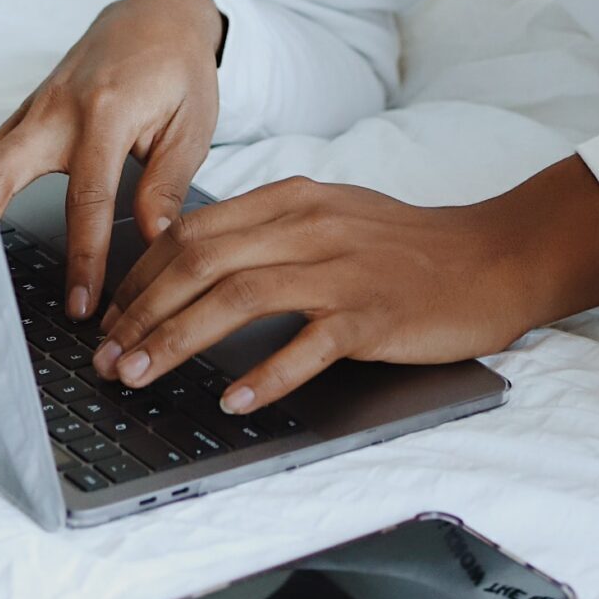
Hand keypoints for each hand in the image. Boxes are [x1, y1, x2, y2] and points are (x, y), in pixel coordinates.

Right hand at [0, 0, 223, 320]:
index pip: (87, 199)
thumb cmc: (179, 69)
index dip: (83, 256)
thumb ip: (168, 184)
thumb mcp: (192, 125)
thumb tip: (154, 240)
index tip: (80, 304)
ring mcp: (35, 107)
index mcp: (105, 114)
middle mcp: (58, 109)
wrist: (157, 14)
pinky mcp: (27, 112)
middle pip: (1, 170)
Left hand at [91, 156, 598, 412]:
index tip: (111, 315)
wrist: (491, 256)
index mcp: (291, 199)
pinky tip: (234, 400)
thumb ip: (268, 232)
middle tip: (107, 357)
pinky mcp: (372, 314)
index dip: (141, 275)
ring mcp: (340, 269)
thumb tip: (195, 266)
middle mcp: (308, 226)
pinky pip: (308, 345)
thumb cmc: (406, 246)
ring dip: (178, 341)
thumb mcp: (330, 217)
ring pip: (237, 298)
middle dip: (142, 312)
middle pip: (201, 262)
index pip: (193, 230)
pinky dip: (266, 373)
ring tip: (140, 376)